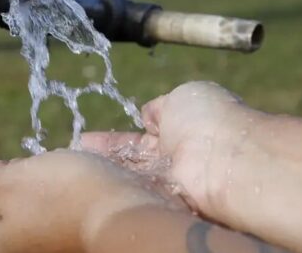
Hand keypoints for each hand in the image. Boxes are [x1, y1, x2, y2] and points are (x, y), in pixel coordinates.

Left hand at [0, 150, 176, 252]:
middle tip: (37, 166)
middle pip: (12, 210)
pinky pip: (68, 212)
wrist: (123, 213)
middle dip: (21, 182)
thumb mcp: (5, 183)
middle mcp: (28, 252)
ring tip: (63, 171)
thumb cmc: (60, 196)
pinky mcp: (82, 239)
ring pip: (41, 208)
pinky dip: (71, 195)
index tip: (8, 164)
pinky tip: (82, 182)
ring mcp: (56, 247)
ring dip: (48, 185)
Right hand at [82, 81, 265, 223]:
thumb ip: (161, 107)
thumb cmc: (209, 120)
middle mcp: (174, 159)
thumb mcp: (181, 97)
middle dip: (103, 158)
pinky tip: (87, 185)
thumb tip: (148, 114)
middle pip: (131, 161)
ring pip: (130, 178)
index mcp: (181, 128)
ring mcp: (169, 183)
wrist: (229, 160)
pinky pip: (134, 195)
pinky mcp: (165, 204)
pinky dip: (114, 189)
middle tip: (74, 157)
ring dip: (104, 173)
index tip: (86, 140)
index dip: (113, 140)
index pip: (140, 137)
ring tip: (72, 169)